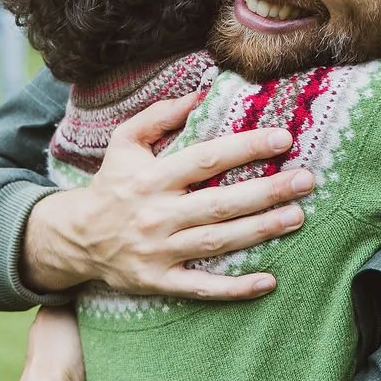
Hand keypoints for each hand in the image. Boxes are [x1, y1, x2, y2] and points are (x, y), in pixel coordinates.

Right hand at [21, 90, 312, 299]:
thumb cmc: (112, 183)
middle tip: (305, 180)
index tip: (283, 138)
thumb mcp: (125, 141)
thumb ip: (161, 114)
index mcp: (152, 177)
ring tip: (297, 217)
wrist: (75, 237)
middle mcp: (157, 214)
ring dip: (259, 231)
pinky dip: (234, 288)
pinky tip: (267, 281)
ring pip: (216, 242)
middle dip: (266, 192)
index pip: (206, 159)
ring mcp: (159, 251)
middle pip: (219, 204)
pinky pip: (201, 287)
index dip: (245, 148)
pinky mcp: (159, 281)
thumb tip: (203, 92)